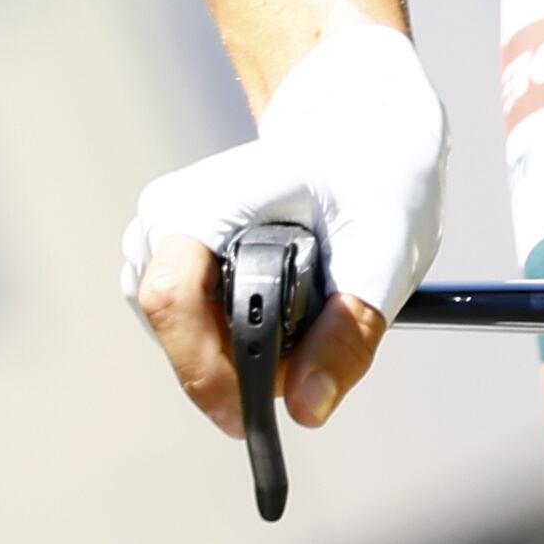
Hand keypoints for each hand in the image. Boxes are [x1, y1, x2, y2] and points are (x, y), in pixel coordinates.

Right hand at [120, 21, 443, 432]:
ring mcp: (158, 236)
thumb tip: (308, 409)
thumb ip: (349, 332)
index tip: (256, 417)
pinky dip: (228, 340)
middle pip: (172, 330)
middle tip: (307, 361)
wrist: (360, 126)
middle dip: (232, 368)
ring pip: (174, 336)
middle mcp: (166, 215)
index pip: (171, 299)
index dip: (206, 370)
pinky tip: (277, 317)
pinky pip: (182, 326)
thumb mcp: (384, 250)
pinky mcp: (166, 257)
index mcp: (209, 198)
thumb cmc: (373, 176)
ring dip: (233, 356)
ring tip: (302, 325)